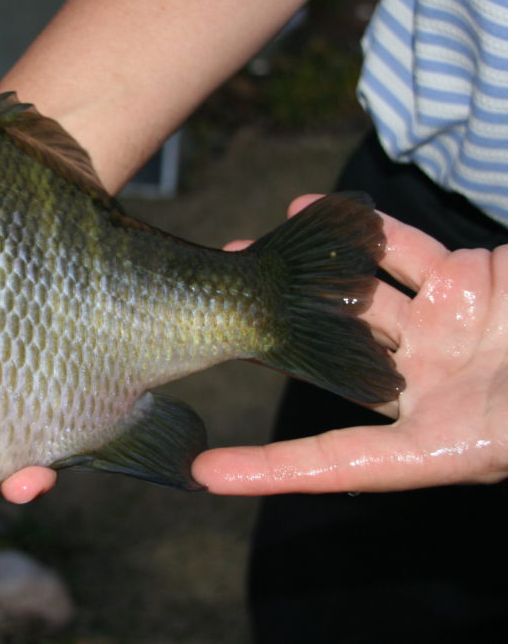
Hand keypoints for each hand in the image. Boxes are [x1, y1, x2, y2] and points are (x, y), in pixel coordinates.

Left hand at [194, 194, 507, 493]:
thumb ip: (485, 438)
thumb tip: (437, 451)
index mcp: (445, 443)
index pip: (340, 463)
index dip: (273, 472)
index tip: (206, 475)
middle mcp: (435, 388)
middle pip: (333, 367)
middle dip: (272, 342)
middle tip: (210, 315)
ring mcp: (449, 333)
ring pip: (359, 301)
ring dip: (304, 277)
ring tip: (247, 251)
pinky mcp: (470, 283)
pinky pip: (402, 254)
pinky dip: (363, 234)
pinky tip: (314, 210)